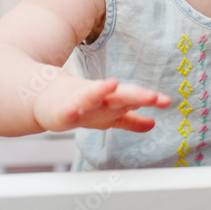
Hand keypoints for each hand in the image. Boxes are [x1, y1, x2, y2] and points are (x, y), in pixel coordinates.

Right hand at [34, 75, 170, 132]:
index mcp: (111, 100)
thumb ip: (130, 120)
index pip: (134, 98)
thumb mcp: (108, 114)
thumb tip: (153, 125)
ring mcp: (80, 102)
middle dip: (136, 96)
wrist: (44, 100)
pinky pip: (68, 109)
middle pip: (120, 96)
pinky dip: (71, 108)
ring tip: (113, 84)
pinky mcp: (62, 110)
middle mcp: (99, 99)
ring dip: (102, 91)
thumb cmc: (80, 105)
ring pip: (94, 96)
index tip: (166, 101)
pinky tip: (74, 109)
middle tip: (153, 97)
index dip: (149, 100)